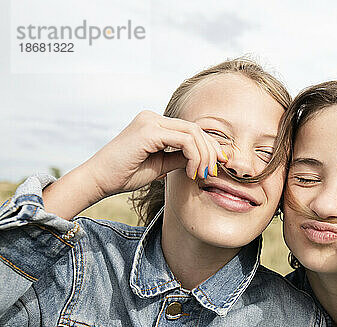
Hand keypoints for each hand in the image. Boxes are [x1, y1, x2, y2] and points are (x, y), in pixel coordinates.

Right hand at [42, 111, 226, 219]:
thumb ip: (180, 158)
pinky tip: (191, 172)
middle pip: (196, 129)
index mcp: (155, 124)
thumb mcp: (161, 166)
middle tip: (214, 171)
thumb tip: (205, 159)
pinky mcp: (149, 131)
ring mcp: (150, 121)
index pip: (191, 130)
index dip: (209, 146)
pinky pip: (184, 140)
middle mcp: (153, 118)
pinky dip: (194, 156)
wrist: (98, 180)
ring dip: (204, 155)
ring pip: (193, 133)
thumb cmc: (125, 175)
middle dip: (211, 151)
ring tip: (202, 174)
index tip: (219, 164)